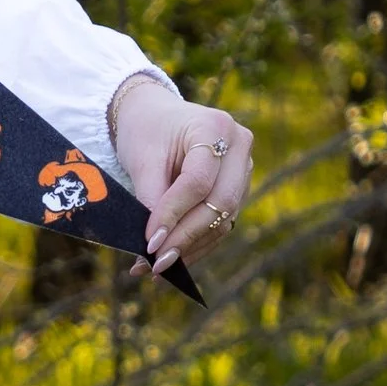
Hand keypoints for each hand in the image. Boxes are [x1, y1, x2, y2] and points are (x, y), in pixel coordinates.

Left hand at [108, 77, 254, 275]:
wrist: (157, 115)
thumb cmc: (147, 131)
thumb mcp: (142, 158)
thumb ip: (151, 197)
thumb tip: (155, 244)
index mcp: (215, 127)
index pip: (197, 181)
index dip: (173, 214)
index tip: (149, 241)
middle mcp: (239, 146)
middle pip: (219, 203)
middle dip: (185, 238)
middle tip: (155, 264)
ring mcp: (244, 169)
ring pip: (223, 219)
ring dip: (190, 248)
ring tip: (156, 270)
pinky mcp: (238, 190)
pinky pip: (221, 224)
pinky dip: (197, 245)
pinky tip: (173, 262)